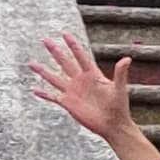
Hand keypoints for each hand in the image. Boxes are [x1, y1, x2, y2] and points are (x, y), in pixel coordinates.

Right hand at [30, 30, 135, 144]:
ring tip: (32, 63)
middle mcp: (80, 81)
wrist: (113, 125)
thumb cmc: (119, 107)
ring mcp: (73, 92)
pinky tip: (34, 89)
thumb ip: (120, 74)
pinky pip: (53, 97)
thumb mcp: (119, 89)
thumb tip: (127, 58)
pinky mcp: (68, 104)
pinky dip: (44, 94)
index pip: (80, 56)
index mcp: (92, 75)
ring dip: (43, 71)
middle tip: (45, 40)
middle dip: (55, 51)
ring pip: (55, 78)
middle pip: (65, 62)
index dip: (73, 45)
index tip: (65, 34)